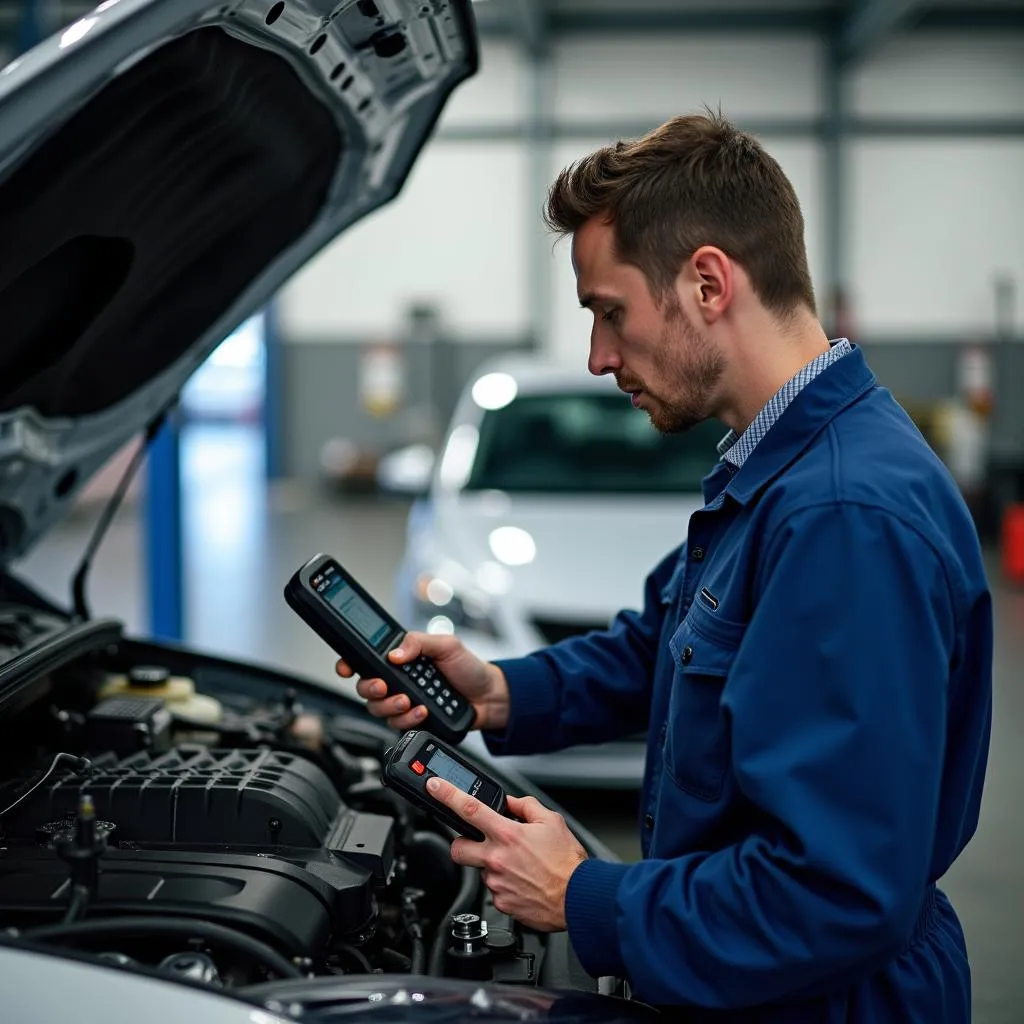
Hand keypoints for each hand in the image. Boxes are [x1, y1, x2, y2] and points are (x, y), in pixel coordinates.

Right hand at [335, 631, 509, 732]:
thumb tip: (394, 653)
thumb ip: (419, 643)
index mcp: (401, 659)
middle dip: (370, 689)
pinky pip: (397, 725)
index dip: (349, 663)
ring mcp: (404, 701)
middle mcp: (398, 680)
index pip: (366, 660)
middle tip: (384, 687)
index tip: (347, 668)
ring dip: (390, 706)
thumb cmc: (468, 668)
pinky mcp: (413, 720)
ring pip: (378, 709)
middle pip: (365, 688)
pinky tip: (422, 711)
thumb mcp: (446, 645)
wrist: (488, 697)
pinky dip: (408, 719)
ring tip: (410, 701)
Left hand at [426, 776, 587, 932]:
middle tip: (480, 842)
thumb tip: (510, 803)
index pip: (469, 809)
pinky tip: (524, 882)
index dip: (446, 795)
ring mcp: (497, 883)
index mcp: (507, 835)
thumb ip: (525, 807)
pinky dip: (506, 885)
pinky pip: (495, 890)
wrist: (579, 898)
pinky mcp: (502, 904)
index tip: (434, 787)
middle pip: (458, 848)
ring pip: (482, 870)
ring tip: (521, 867)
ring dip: (495, 866)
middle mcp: (497, 859)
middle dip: (463, 843)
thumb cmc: (568, 863)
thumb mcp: (551, 821)